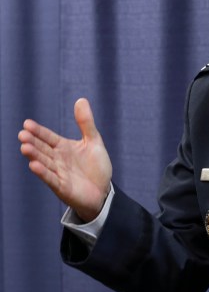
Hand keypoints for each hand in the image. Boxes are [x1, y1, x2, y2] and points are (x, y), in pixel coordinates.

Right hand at [18, 98, 112, 221]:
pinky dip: (43, 173)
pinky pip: (51, 179)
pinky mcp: (62, 187)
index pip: (48, 137)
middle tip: (22, 134)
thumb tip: (81, 100)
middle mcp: (57, 159)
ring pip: (44, 162)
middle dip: (33, 142)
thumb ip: (86, 123)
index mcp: (63, 148)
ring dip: (35, 156)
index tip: (27, 123)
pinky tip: (33, 165)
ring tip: (25, 147)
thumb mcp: (93, 141)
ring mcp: (58, 173)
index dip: (39, 131)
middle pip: (43, 149)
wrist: (103, 191)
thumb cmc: (95, 167)